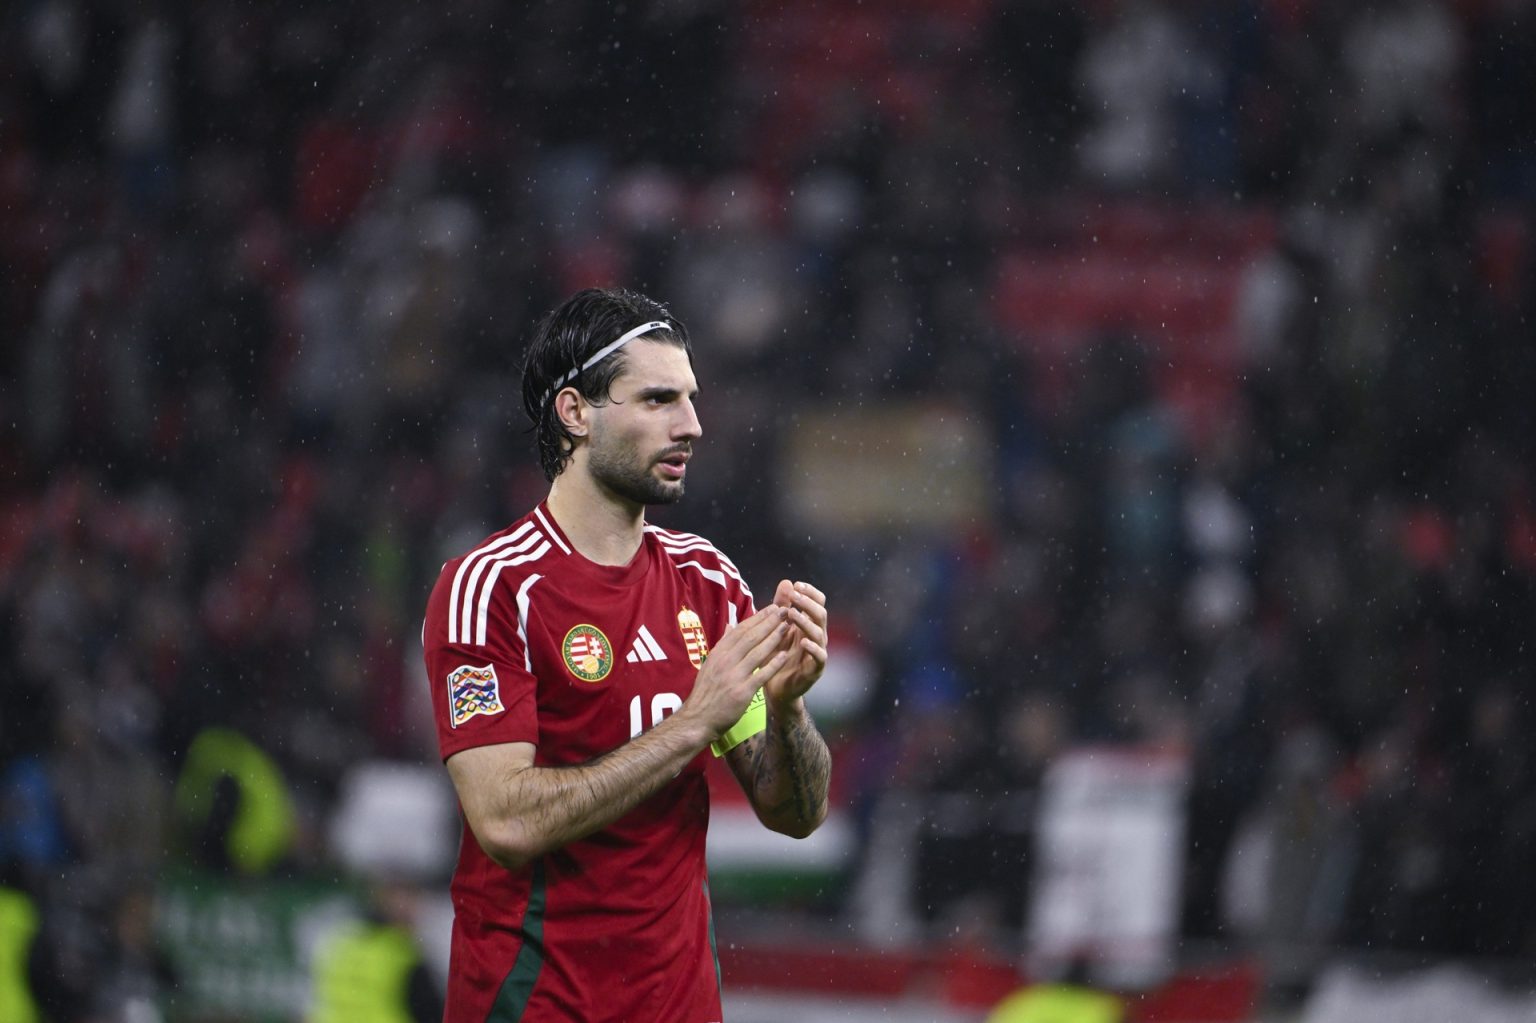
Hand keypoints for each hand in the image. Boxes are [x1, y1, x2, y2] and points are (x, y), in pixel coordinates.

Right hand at [681, 604, 790, 740]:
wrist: (697, 719)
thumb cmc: (705, 693)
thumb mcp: (710, 665)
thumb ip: (722, 645)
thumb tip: (730, 626)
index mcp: (718, 653)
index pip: (740, 630)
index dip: (758, 618)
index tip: (772, 608)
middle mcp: (725, 661)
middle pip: (750, 637)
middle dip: (769, 622)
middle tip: (784, 610)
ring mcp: (734, 676)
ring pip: (757, 652)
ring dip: (774, 638)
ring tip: (788, 626)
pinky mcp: (742, 692)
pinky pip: (761, 675)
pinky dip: (773, 664)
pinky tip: (785, 655)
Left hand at [763, 580, 826, 707]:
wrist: (774, 689)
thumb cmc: (776, 656)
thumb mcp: (776, 629)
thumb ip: (781, 606)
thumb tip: (786, 581)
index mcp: (809, 624)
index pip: (817, 603)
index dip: (810, 592)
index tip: (795, 585)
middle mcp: (817, 636)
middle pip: (821, 614)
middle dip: (808, 603)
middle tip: (794, 595)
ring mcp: (818, 653)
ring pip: (819, 633)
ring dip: (806, 622)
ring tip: (791, 614)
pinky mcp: (815, 670)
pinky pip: (820, 657)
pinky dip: (813, 648)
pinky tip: (803, 641)